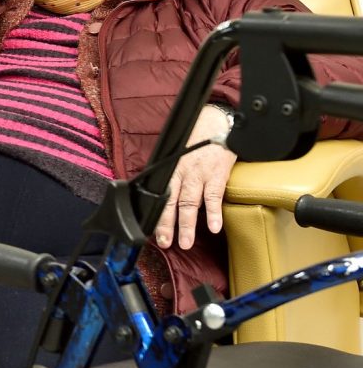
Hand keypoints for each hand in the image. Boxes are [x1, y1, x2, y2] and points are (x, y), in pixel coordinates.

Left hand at [155, 105, 236, 249]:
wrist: (215, 124)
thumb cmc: (195, 143)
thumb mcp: (176, 156)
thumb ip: (171, 175)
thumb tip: (162, 195)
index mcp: (169, 171)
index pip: (158, 196)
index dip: (155, 214)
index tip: (151, 231)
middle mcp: (180, 173)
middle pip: (170, 202)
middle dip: (166, 224)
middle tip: (165, 242)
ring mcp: (198, 175)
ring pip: (189, 203)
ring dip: (187, 224)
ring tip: (186, 243)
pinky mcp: (216, 174)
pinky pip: (214, 196)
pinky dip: (214, 213)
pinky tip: (214, 227)